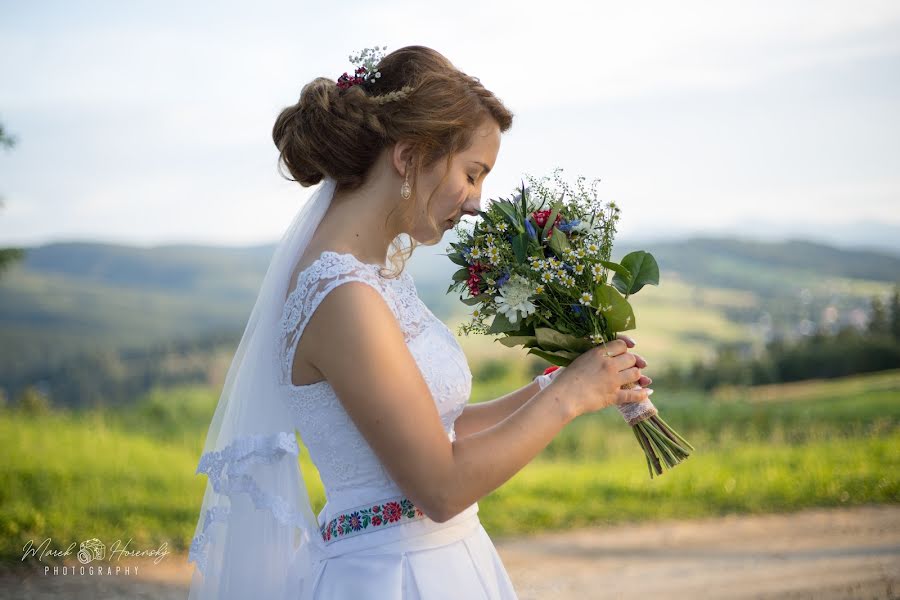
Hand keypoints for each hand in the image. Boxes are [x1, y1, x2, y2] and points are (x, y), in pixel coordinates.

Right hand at [534, 335, 651, 389]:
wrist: (563, 396)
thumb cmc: (565, 377)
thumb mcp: (579, 359)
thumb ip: (594, 355)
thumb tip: (607, 356)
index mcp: (599, 353)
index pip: (621, 344)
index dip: (625, 347)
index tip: (627, 350)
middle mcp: (609, 365)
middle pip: (631, 358)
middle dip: (632, 362)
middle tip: (629, 366)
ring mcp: (613, 381)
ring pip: (635, 374)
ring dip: (637, 375)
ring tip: (634, 377)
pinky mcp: (613, 396)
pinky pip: (634, 395)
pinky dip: (642, 394)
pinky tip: (647, 393)